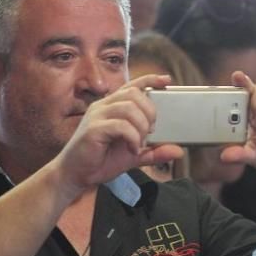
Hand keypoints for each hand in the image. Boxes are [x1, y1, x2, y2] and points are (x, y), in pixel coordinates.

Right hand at [53, 74, 182, 197]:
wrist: (77, 175)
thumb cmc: (101, 161)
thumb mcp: (134, 156)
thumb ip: (154, 152)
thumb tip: (178, 151)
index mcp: (112, 107)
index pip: (132, 85)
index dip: (150, 80)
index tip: (166, 81)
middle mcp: (103, 106)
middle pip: (134, 94)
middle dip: (150, 112)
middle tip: (150, 132)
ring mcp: (97, 116)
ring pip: (129, 108)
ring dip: (141, 126)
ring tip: (139, 143)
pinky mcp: (93, 129)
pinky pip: (121, 125)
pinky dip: (132, 137)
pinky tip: (131, 149)